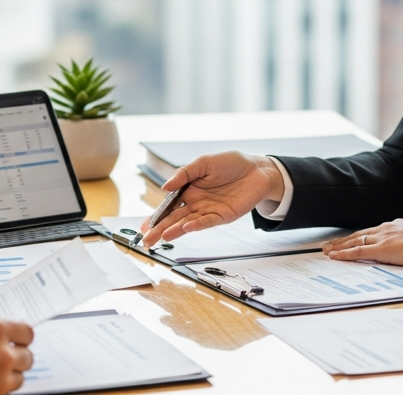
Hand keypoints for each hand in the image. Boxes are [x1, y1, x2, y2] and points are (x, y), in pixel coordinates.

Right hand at [0, 319, 34, 394]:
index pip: (26, 332)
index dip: (21, 338)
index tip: (17, 342)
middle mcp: (1, 352)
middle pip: (26, 356)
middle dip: (16, 359)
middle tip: (3, 361)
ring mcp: (0, 378)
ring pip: (18, 378)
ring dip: (8, 377)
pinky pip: (5, 393)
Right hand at [139, 152, 284, 246]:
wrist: (257, 169)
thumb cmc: (231, 163)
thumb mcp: (203, 162)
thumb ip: (184, 173)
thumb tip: (165, 186)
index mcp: (189, 190)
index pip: (168, 206)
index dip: (156, 216)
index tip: (145, 226)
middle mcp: (196, 203)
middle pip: (174, 218)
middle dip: (159, 229)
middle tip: (146, 241)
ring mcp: (209, 210)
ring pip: (187, 223)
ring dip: (174, 230)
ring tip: (161, 237)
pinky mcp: (223, 216)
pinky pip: (207, 222)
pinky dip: (196, 225)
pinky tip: (185, 228)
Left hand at [323, 219, 402, 267]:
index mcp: (396, 226)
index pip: (371, 232)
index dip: (358, 237)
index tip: (349, 240)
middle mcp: (386, 229)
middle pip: (359, 234)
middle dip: (343, 240)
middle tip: (329, 245)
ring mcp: (383, 238)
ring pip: (354, 241)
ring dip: (339, 247)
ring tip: (326, 251)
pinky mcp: (382, 249)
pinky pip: (358, 251)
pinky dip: (344, 254)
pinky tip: (334, 257)